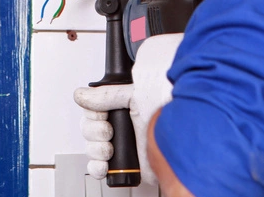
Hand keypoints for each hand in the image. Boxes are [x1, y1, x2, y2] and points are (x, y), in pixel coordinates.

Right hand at [73, 33, 182, 185]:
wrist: (182, 134)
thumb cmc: (166, 108)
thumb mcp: (133, 95)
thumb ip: (105, 95)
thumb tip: (82, 95)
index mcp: (119, 107)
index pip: (91, 112)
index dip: (92, 116)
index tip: (101, 117)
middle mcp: (119, 125)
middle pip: (89, 131)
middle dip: (94, 133)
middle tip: (109, 131)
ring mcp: (121, 144)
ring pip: (91, 149)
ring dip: (96, 150)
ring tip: (110, 147)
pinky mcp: (125, 163)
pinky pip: (101, 168)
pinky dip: (98, 168)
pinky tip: (105, 164)